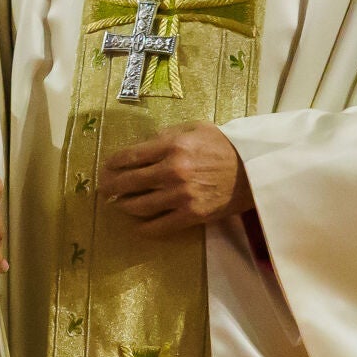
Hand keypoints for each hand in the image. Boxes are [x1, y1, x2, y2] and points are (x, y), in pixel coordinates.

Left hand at [98, 122, 251, 236]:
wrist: (253, 170)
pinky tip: (136, 224)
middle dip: (110, 186)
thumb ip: (165, 135)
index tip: (105, 168)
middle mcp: (172, 171)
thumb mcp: (193, 129)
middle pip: (128, 182)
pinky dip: (143, 227)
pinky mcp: (191, 216)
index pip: (129, 157)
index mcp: (171, 146)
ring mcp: (181, 196)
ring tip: (118, 204)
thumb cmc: (222, 145)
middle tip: (103, 189)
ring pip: (139, 206)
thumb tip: (141, 147)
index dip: (111, 164)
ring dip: (123, 206)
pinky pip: (159, 226)